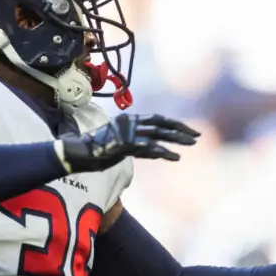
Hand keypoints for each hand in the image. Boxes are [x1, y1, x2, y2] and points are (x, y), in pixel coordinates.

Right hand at [60, 113, 198, 171]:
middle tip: (197, 135)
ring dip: (176, 138)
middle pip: (161, 123)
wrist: (78, 154)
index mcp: (129, 120)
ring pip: (158, 133)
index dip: (174, 124)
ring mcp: (126, 132)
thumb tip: (162, 152)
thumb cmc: (99, 151)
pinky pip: (148, 146)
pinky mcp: (124, 143)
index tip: (189, 130)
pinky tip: (175, 156)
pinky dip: (163, 151)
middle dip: (180, 128)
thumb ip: (142, 147)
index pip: (157, 119)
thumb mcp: (125, 146)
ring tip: (192, 143)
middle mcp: (129, 122)